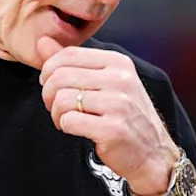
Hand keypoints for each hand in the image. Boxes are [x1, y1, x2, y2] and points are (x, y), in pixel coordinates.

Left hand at [37, 36, 179, 195]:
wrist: (152, 153)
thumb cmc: (124, 116)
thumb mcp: (103, 82)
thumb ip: (72, 62)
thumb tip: (42, 42)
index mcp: (118, 62)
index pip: (68, 54)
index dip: (49, 70)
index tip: (50, 85)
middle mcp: (120, 79)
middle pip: (60, 76)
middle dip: (48, 94)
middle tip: (55, 106)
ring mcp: (119, 104)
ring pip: (62, 99)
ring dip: (56, 113)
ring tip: (65, 119)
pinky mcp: (113, 129)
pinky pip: (69, 121)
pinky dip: (65, 126)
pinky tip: (75, 129)